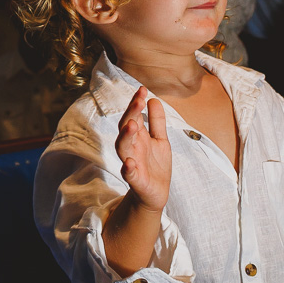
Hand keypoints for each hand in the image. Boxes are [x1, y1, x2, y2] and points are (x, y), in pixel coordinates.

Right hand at [115, 87, 171, 211]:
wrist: (156, 193)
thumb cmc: (156, 165)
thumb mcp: (160, 140)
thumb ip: (157, 121)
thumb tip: (153, 99)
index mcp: (138, 136)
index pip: (134, 116)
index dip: (136, 103)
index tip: (142, 90)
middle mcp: (132, 147)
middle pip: (126, 127)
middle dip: (131, 114)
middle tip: (138, 101)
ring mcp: (131, 162)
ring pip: (123, 147)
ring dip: (126, 136)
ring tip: (132, 125)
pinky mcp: (135, 180)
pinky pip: (129, 173)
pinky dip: (128, 168)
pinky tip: (130, 162)